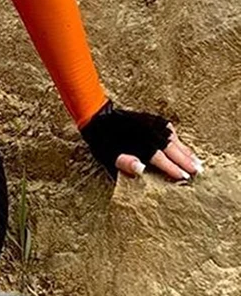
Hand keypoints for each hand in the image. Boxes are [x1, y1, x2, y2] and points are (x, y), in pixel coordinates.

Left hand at [79, 100, 204, 182]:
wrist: (98, 117)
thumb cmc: (103, 141)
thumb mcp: (108, 155)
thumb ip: (125, 163)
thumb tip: (141, 170)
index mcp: (139, 143)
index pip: (160, 159)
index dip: (173, 169)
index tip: (184, 178)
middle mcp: (148, 132)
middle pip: (171, 148)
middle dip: (185, 161)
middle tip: (198, 172)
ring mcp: (150, 124)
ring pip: (173, 138)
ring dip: (185, 150)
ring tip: (196, 162)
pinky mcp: (150, 118)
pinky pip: (168, 128)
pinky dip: (177, 138)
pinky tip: (182, 145)